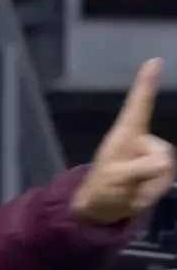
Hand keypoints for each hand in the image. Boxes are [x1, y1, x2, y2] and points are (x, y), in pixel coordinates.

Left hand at [71, 58, 175, 224]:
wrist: (103, 208)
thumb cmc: (100, 188)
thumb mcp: (111, 180)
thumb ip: (135, 170)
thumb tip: (162, 161)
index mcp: (126, 135)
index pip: (138, 106)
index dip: (146, 85)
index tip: (153, 61)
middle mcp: (142, 140)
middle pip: (163, 153)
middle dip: (147, 174)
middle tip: (125, 185)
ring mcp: (152, 156)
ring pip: (167, 171)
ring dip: (149, 188)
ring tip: (129, 192)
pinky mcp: (159, 171)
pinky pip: (165, 183)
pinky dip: (150, 195)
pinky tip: (136, 196)